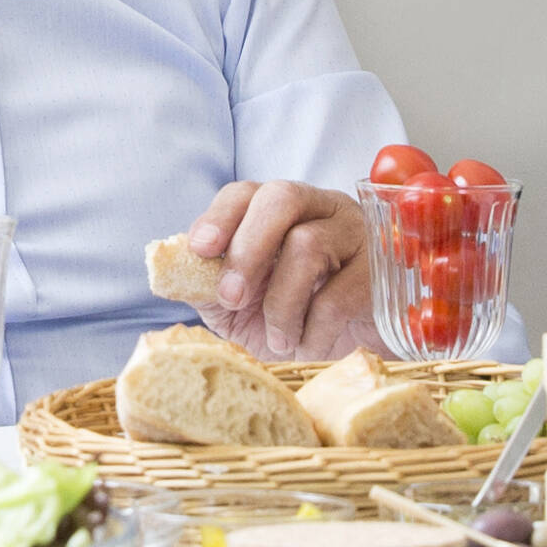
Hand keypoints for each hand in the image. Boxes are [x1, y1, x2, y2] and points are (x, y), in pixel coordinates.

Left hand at [174, 181, 372, 364]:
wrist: (350, 354)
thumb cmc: (291, 321)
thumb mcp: (239, 308)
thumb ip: (205, 284)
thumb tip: (164, 270)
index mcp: (280, 212)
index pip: (246, 192)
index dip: (220, 216)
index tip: (201, 250)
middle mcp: (320, 209)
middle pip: (282, 198)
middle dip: (248, 248)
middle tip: (232, 297)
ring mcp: (356, 235)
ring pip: (309, 244)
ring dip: (282, 302)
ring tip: (279, 338)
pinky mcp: (382, 272)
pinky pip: (341, 292)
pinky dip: (314, 327)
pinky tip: (308, 344)